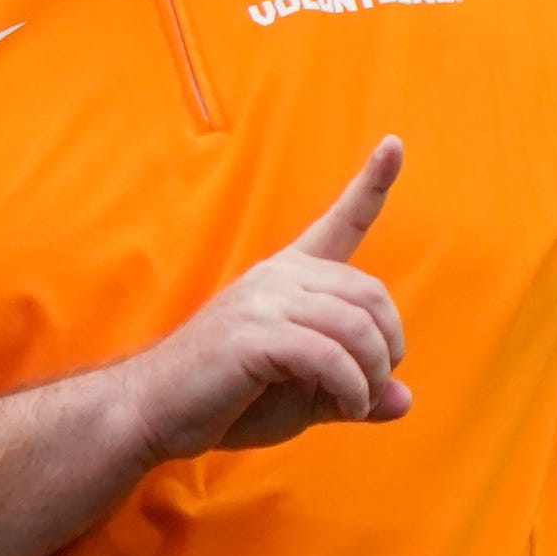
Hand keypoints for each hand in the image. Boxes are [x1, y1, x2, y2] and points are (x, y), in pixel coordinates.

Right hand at [0, 138, 409, 555]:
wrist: (153, 411)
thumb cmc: (223, 400)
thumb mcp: (300, 397)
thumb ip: (350, 390)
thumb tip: (403, 402)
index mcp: (287, 276)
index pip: (337, 221)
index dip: (371, 183)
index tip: (394, 144)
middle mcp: (277, 278)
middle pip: (369, 293)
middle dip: (388, 347)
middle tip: (375, 386)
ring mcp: (263, 302)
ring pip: (354, 325)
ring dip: (371, 372)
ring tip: (357, 402)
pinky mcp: (254, 335)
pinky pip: (328, 355)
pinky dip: (350, 386)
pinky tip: (345, 404)